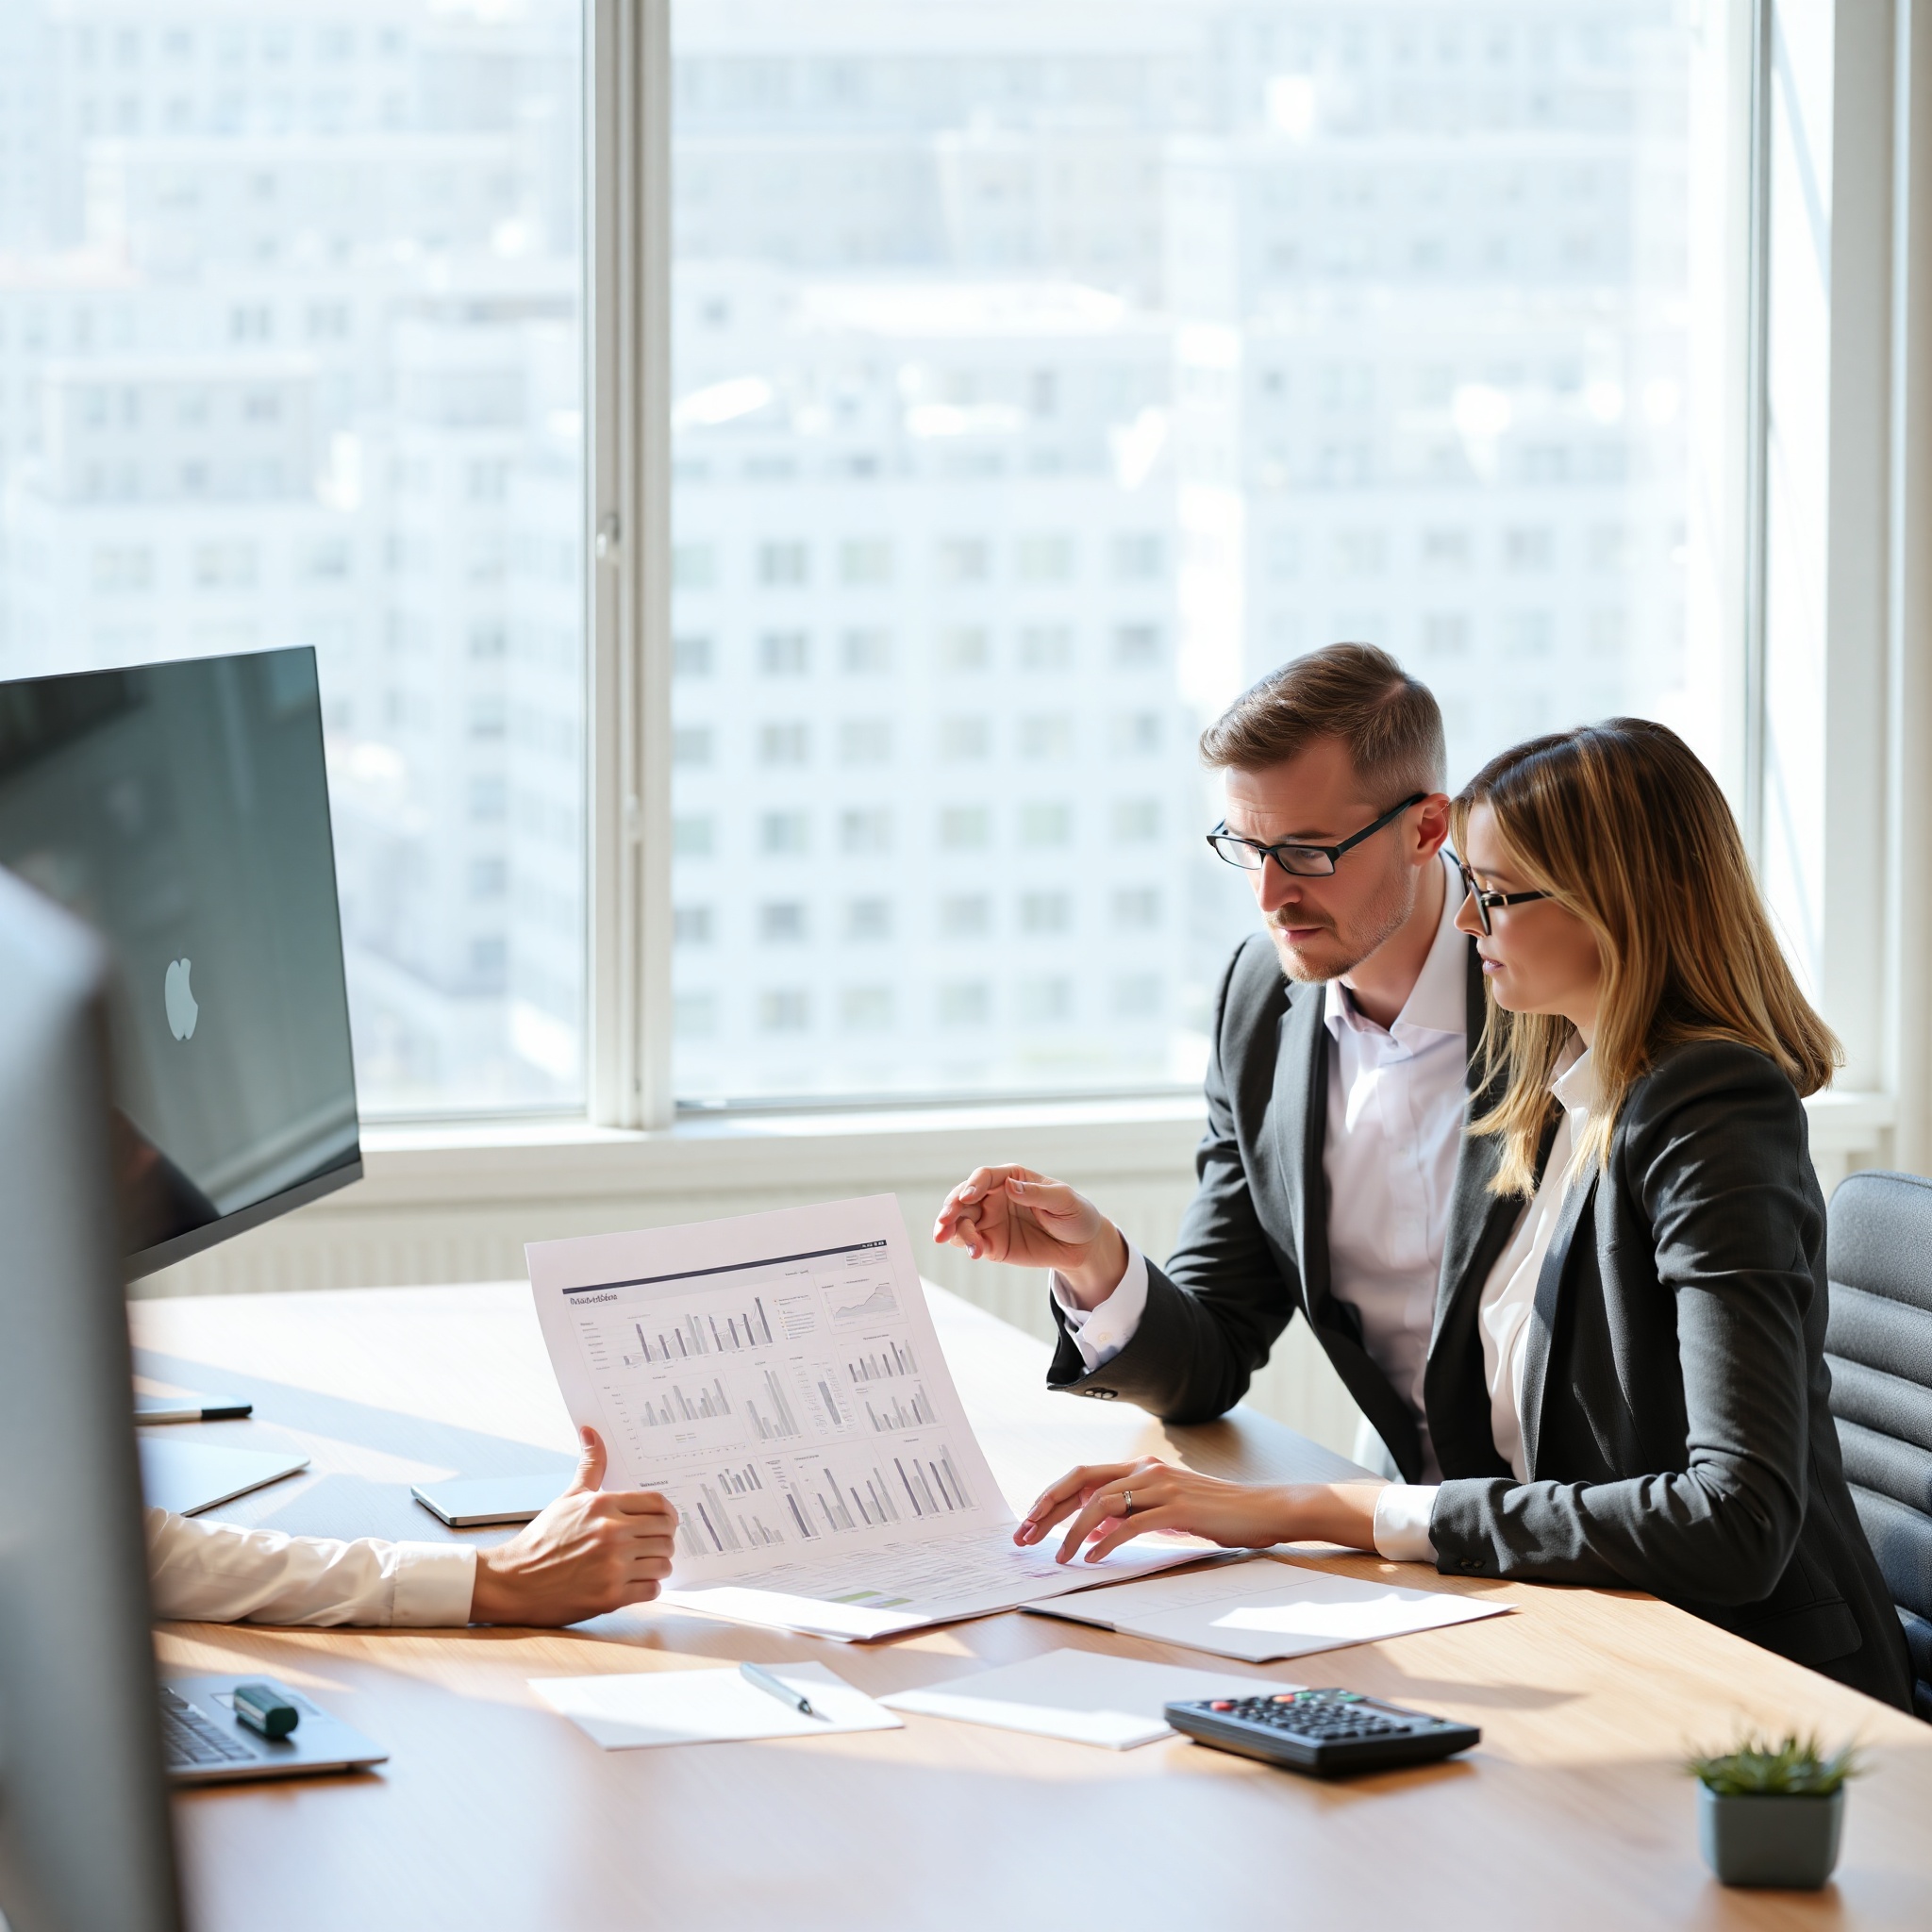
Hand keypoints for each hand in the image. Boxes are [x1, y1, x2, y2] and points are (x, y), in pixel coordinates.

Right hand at [468, 1428, 679, 1625]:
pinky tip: (635, 1582)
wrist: (513, 1582)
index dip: (667, 1513)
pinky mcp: (611, 1596)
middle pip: (666, 1532)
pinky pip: (652, 1589)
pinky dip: (649, 1587)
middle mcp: (612, 1532)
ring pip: (663, 1561)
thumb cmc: (541, 1539)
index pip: (658, 1503)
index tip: (664, 1520)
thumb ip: (590, 1466)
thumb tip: (591, 1431)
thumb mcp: (568, 1498)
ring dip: (658, 1563)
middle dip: (664, 1538)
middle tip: (653, 1543)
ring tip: (644, 1563)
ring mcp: (613, 1565)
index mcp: (604, 1505)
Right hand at [931, 1165, 1126, 1305]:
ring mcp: (990, 1220)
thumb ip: (1036, 1193)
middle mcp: (994, 1197)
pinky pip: (970, 1242)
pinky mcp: (991, 1243)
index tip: (968, 1197)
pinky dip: (966, 1246)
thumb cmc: (1075, 1214)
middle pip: (963, 1198)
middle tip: (943, 1222)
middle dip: (950, 1208)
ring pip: (960, 1220)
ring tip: (949, 1240)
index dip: (973, 1185)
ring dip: (951, 1229)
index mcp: (1011, 1178)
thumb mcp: (1063, 1200)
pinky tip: (974, 1252)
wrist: (1082, 1247)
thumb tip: (1009, 1187)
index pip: (984, 1177)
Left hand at [1013, 1457, 1386, 1564]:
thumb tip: (1093, 1529)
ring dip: (1072, 1531)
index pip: (1083, 1476)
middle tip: (1024, 1537)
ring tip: (1058, 1557)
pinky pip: (1131, 1523)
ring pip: (1101, 1503)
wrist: (1266, 1510)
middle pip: (1082, 1482)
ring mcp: (1162, 1486)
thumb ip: (1132, 1514)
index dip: (1052, 1498)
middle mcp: (1146, 1470)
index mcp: (1141, 1468)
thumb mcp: (1167, 1511)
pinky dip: (1106, 1541)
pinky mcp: (1178, 1507)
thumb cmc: (1218, 1514)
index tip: (1029, 1523)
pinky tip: (1092, 1558)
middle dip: (1047, 1509)